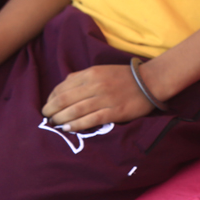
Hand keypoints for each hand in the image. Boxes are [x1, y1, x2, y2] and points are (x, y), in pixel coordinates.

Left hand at [41, 64, 155, 130]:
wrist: (151, 81)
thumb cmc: (124, 76)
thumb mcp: (101, 70)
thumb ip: (82, 77)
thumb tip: (62, 87)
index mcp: (92, 73)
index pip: (62, 87)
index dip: (51, 99)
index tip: (48, 106)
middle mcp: (97, 85)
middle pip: (65, 100)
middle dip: (51, 111)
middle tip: (48, 117)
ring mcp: (106, 98)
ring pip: (75, 111)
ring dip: (61, 120)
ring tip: (56, 124)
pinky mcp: (115, 111)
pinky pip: (90, 120)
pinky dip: (76, 125)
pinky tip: (69, 128)